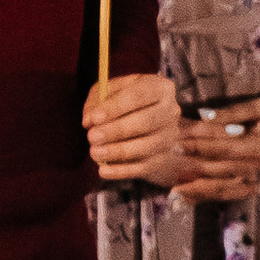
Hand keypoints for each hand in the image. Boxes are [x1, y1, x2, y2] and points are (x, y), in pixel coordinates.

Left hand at [84, 70, 183, 184]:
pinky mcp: (162, 159)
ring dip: (118, 151)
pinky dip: (122, 171)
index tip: (93, 118)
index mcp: (159, 88)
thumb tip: (89, 120)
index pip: (139, 95)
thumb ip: (97, 100)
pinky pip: (143, 168)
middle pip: (146, 122)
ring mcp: (168, 137)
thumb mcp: (109, 91)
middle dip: (117, 131)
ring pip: (146, 147)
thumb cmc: (124, 103)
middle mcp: (170, 111)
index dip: (115, 107)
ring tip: (94, 153)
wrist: (145, 124)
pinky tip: (103, 170)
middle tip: (91, 137)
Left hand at [166, 90, 259, 198]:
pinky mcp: (255, 168)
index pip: (221, 148)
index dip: (198, 145)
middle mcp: (256, 163)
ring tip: (178, 176)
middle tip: (171, 156)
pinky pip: (232, 178)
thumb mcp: (259, 106)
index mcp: (258, 147)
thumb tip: (203, 115)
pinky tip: (197, 181)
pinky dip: (214, 181)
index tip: (177, 140)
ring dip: (201, 176)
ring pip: (224, 177)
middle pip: (219, 166)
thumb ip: (231, 113)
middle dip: (194, 161)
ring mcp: (257, 168)